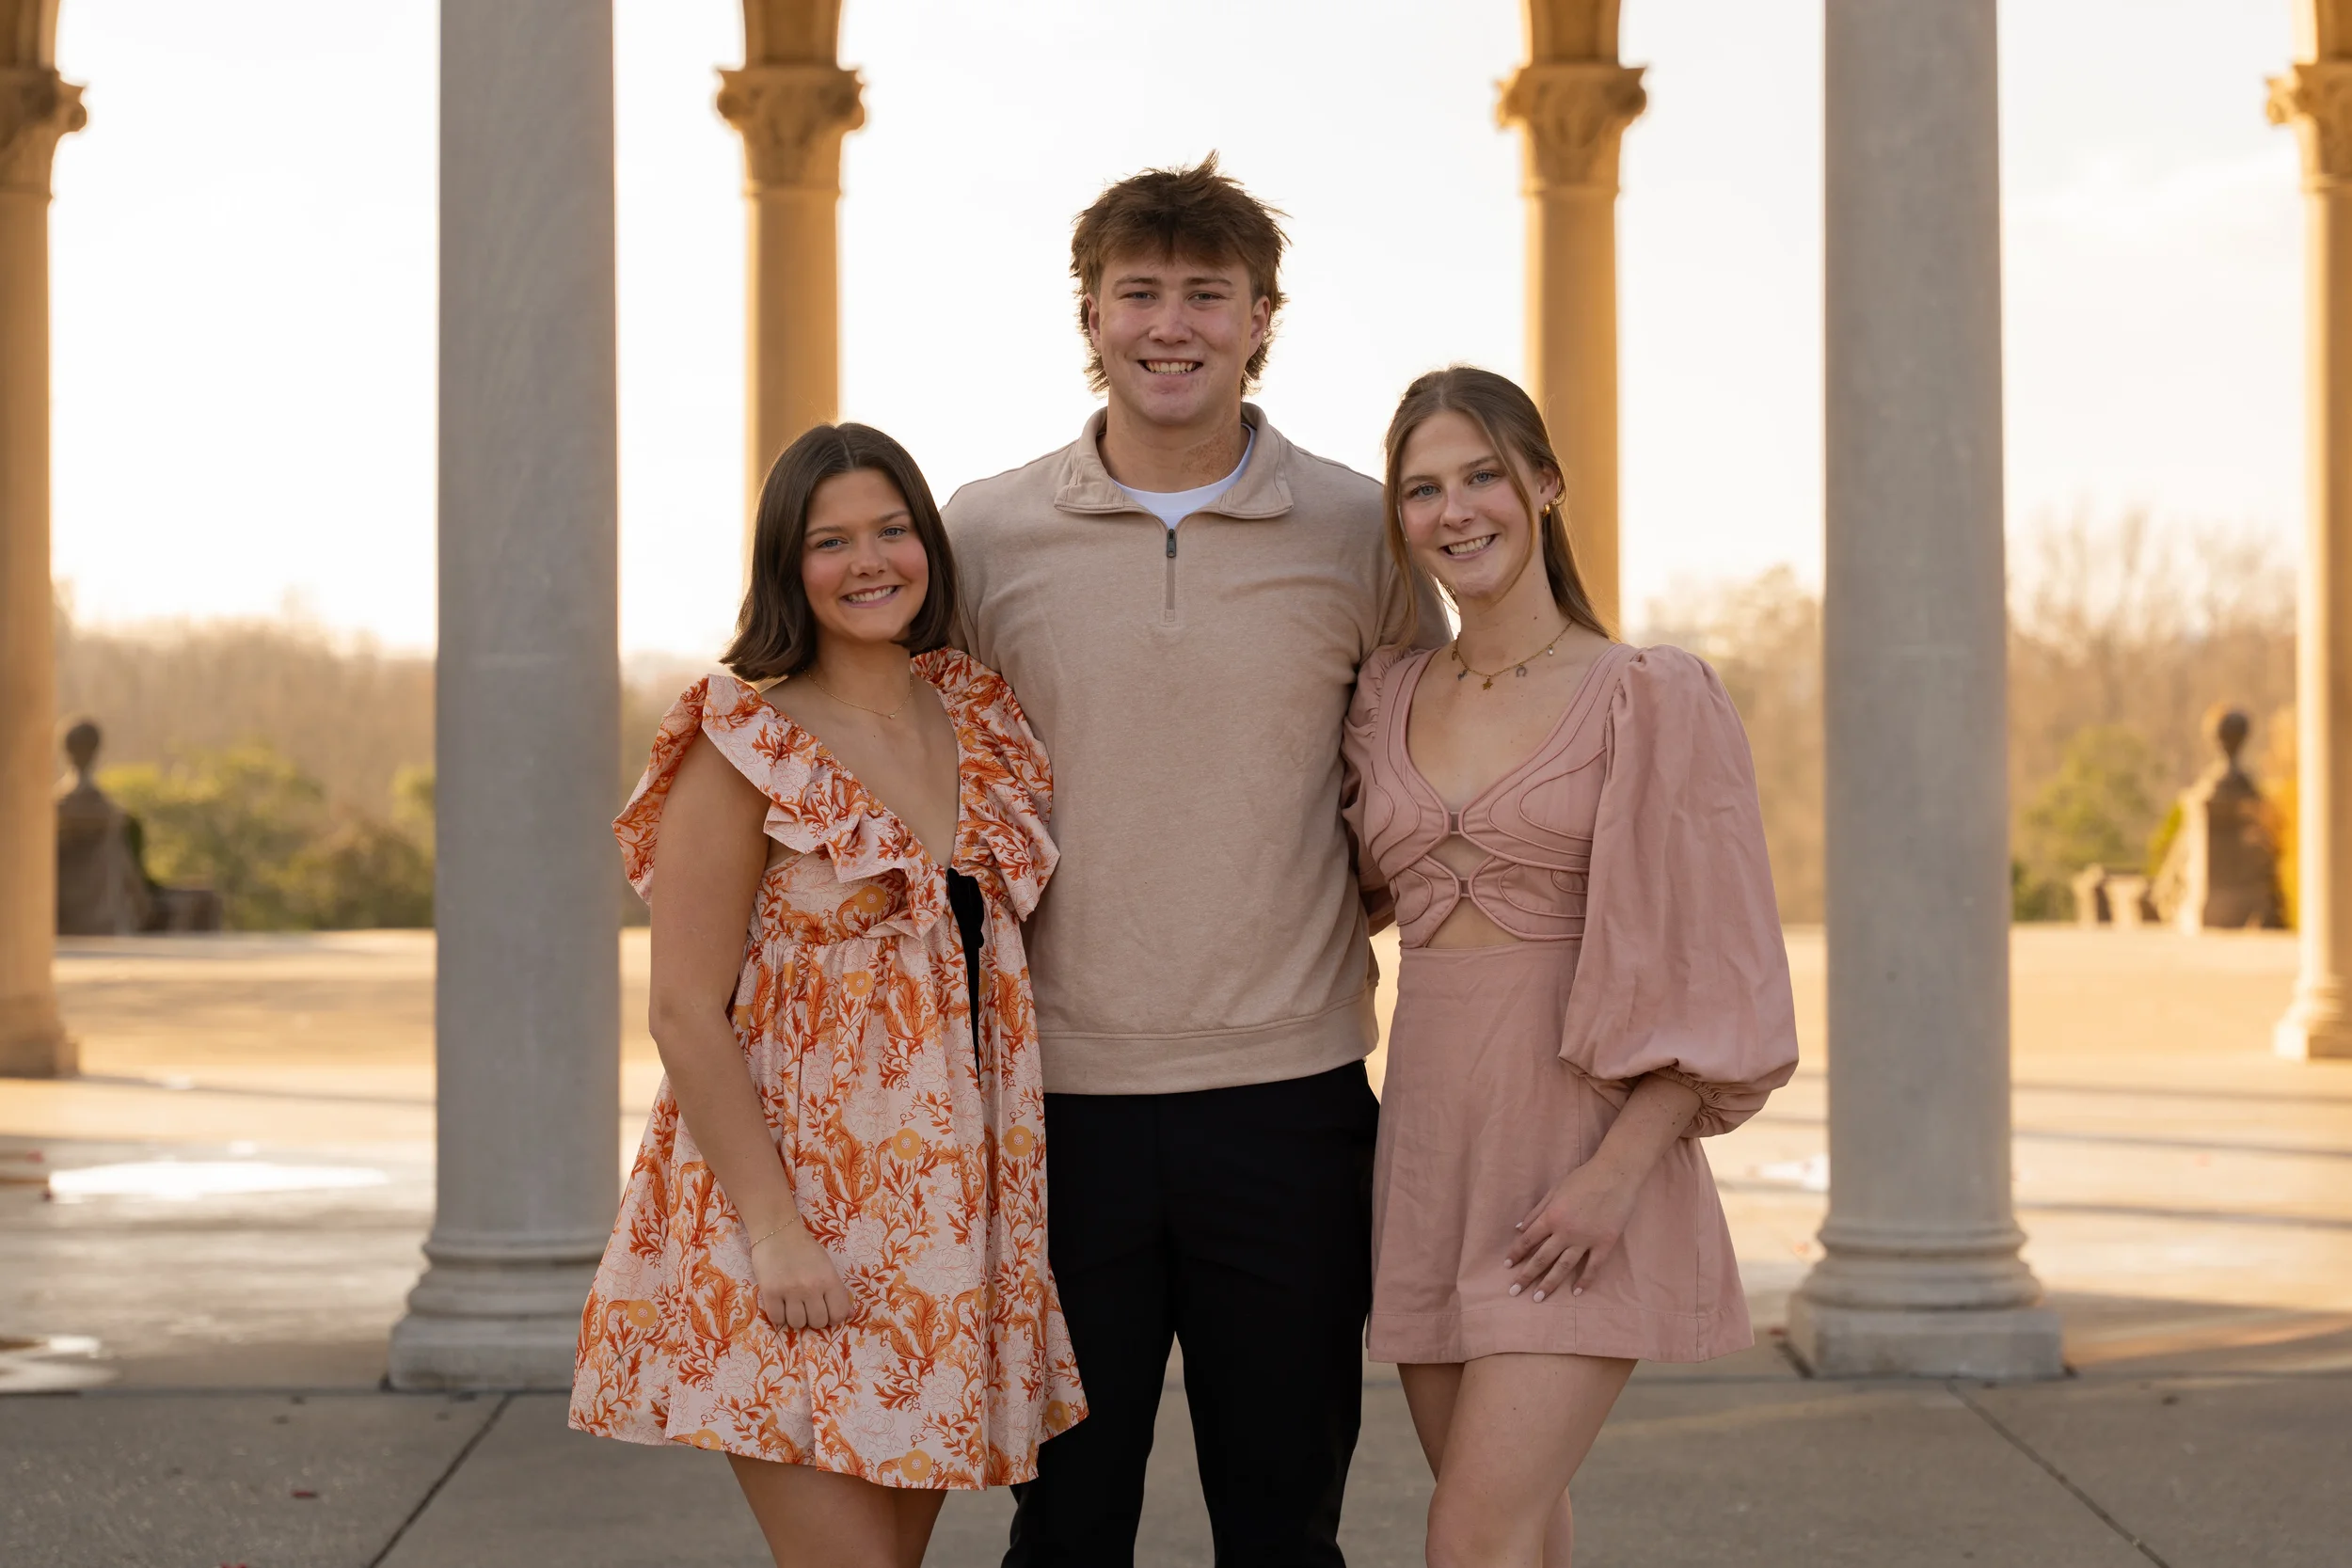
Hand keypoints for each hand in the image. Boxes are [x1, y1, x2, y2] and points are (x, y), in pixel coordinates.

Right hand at [750, 1221, 858, 1329]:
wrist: (778, 1231)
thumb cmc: (805, 1249)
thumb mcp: (827, 1266)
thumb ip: (838, 1291)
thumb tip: (850, 1315)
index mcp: (829, 1279)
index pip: (839, 1314)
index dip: (834, 1318)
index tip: (826, 1312)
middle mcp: (812, 1287)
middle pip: (818, 1322)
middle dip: (814, 1318)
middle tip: (808, 1306)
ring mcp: (790, 1291)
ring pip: (798, 1324)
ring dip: (796, 1318)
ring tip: (793, 1305)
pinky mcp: (770, 1292)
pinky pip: (777, 1319)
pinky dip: (779, 1316)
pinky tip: (780, 1305)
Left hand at [1504, 1158, 1640, 1302]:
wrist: (1616, 1174)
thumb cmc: (1584, 1178)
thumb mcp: (1555, 1190)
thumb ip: (1537, 1211)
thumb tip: (1518, 1228)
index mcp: (1551, 1216)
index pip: (1528, 1240)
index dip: (1516, 1254)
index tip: (1507, 1266)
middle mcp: (1565, 1232)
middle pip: (1541, 1258)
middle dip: (1526, 1276)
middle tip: (1513, 1291)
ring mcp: (1585, 1240)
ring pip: (1563, 1267)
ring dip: (1549, 1284)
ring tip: (1538, 1299)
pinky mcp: (1605, 1243)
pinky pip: (1593, 1267)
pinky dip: (1585, 1281)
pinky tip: (1576, 1292)